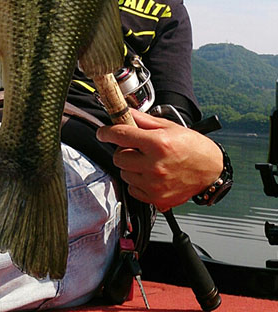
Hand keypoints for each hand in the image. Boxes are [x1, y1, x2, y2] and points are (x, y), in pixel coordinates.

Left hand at [97, 109, 223, 211]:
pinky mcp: (157, 199)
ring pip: (124, 173)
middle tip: (136, 148)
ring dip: (130, 166)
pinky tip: (150, 174)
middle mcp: (155, 166)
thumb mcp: (168, 126)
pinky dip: (137, 181)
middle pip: (119, 157)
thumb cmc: (192, 146)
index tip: (103, 132)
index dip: (107, 132)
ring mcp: (155, 184)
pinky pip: (133, 189)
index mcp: (158, 144)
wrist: (211, 170)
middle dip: (123, 150)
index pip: (121, 136)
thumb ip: (143, 120)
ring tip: (146, 161)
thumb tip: (124, 113)